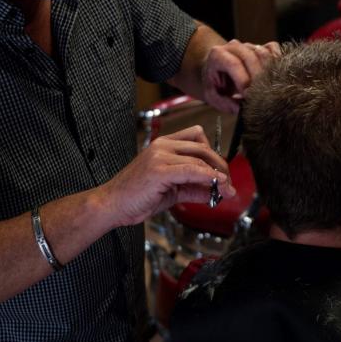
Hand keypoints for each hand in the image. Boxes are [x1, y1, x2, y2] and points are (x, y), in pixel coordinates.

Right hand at [99, 126, 234, 226]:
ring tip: (226, 190)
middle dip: (221, 165)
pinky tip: (218, 185)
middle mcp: (162, 145)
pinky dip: (208, 177)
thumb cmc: (137, 197)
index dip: (214, 154)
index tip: (223, 173)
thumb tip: (218, 191)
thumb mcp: (172, 191)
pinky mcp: (159, 170)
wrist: (111, 205)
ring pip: (199, 158)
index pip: (197, 137)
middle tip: (229, 184)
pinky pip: (192, 170)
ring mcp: (160, 155)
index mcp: (164, 144)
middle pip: (203, 146)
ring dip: (218, 174)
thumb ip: (194, 188)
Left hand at [202, 40, 280, 112]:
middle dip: (257, 79)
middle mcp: (234, 46)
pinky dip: (277, 61)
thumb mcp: (212, 95)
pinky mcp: (262, 46)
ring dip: (268, 72)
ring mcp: (249, 45)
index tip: (247, 95)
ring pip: (264, 54)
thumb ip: (224, 102)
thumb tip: (240, 108)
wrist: (217, 70)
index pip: (234, 64)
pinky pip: (273, 48)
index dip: (243, 80)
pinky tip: (276, 76)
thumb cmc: (215, 84)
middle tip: (260, 96)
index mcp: (218, 55)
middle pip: (251, 58)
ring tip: (267, 89)